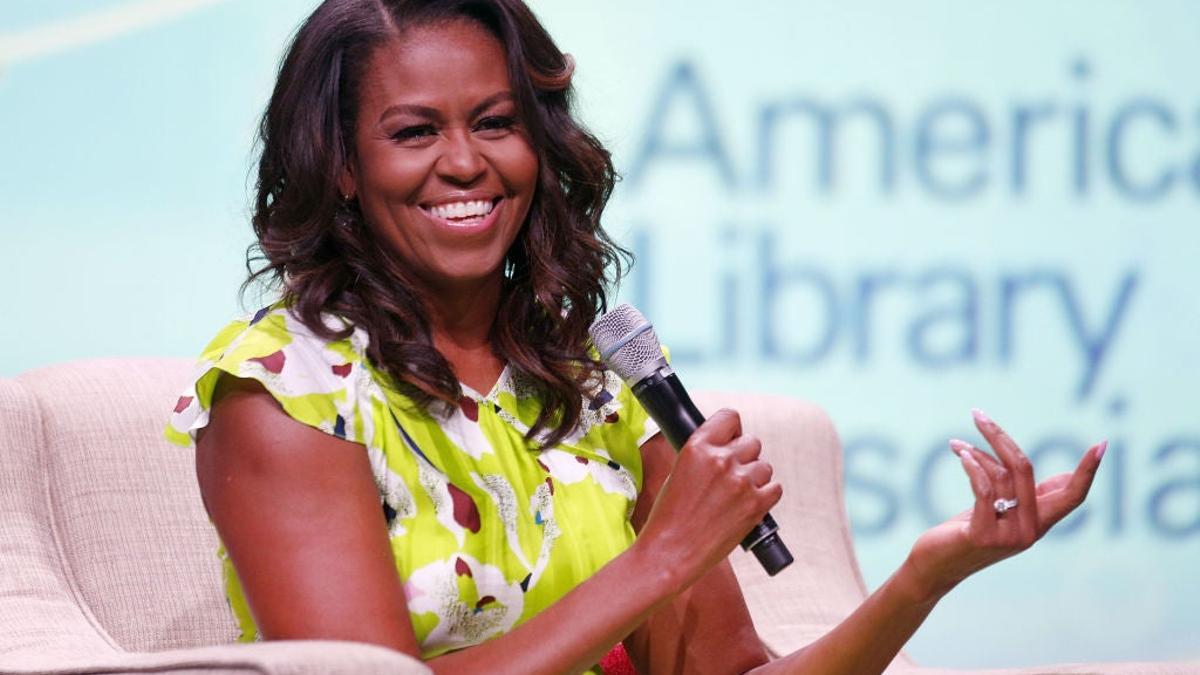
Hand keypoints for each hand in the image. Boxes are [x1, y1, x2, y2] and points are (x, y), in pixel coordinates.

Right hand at [635, 409, 781, 591]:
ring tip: (736, 496)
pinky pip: (775, 488)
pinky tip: (748, 505)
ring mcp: (741, 482)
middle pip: (752, 442)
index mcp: (698, 447)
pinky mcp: (755, 505)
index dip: (733, 430)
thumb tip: (728, 447)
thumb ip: (705, 455)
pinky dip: (765, 496)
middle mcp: (721, 460)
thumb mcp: (679, 471)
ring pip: (765, 466)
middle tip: (731, 477)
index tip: (731, 440)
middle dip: (744, 457)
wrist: (671, 552)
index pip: (730, 417)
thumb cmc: (669, 516)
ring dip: (755, 478)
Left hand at [903, 408, 1104, 602]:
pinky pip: (983, 490)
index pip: (1072, 495)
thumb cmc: (968, 534)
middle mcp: (1031, 531)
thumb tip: (1067, 477)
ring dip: (974, 454)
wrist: (936, 568)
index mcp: (1040, 523)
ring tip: (956, 445)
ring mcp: (1009, 537)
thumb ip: (1031, 497)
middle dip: (1000, 437)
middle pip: (1025, 470)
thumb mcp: (1003, 513)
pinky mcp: (984, 536)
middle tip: (977, 414)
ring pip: (999, 476)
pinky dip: (972, 467)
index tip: (1103, 444)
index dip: (1087, 471)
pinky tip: (961, 454)